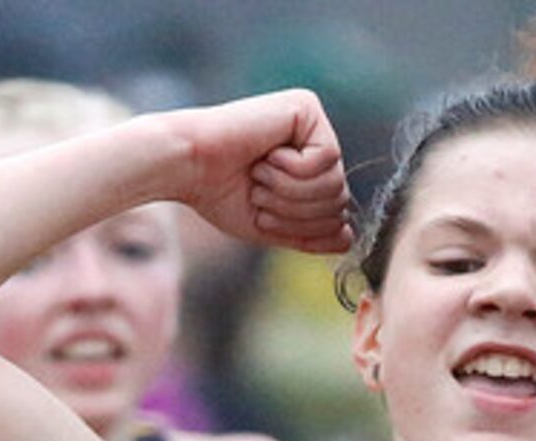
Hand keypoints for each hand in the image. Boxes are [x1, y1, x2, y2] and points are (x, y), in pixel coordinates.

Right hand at [171, 91, 349, 255]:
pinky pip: (327, 157)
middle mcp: (313, 141)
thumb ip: (311, 235)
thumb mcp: (272, 226)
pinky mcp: (306, 106)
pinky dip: (294, 169)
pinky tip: (267, 155)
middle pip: (341, 198)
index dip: (305, 228)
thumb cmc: (218, 194)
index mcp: (307, 168)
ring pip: (337, 181)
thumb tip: (349, 238)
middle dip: (298, 211)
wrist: (186, 167)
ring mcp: (312, 122)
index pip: (337, 213)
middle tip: (259, 194)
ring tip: (260, 175)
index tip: (265, 217)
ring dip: (292, 192)